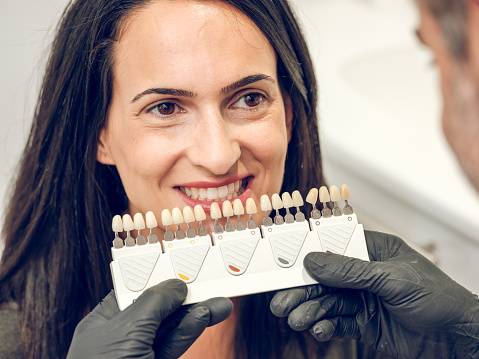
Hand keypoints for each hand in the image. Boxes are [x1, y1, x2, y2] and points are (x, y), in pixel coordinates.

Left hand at [67, 279, 232, 358]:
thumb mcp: (127, 330)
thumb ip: (154, 303)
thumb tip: (175, 286)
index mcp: (105, 320)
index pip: (134, 289)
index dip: (158, 276)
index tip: (181, 265)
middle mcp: (123, 335)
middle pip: (159, 307)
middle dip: (186, 296)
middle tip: (211, 284)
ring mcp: (141, 353)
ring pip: (173, 327)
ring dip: (196, 313)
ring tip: (220, 303)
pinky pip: (177, 343)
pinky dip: (191, 330)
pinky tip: (205, 317)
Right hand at [270, 231, 478, 357]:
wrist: (458, 340)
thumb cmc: (437, 298)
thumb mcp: (392, 279)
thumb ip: (351, 271)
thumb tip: (314, 261)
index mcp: (374, 251)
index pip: (334, 247)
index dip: (308, 254)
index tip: (284, 263)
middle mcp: (365, 274)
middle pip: (324, 279)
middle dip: (302, 290)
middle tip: (281, 302)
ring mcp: (363, 299)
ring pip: (327, 302)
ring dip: (310, 311)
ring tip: (297, 320)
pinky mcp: (365, 323)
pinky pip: (338, 323)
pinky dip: (326, 327)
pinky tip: (321, 330)